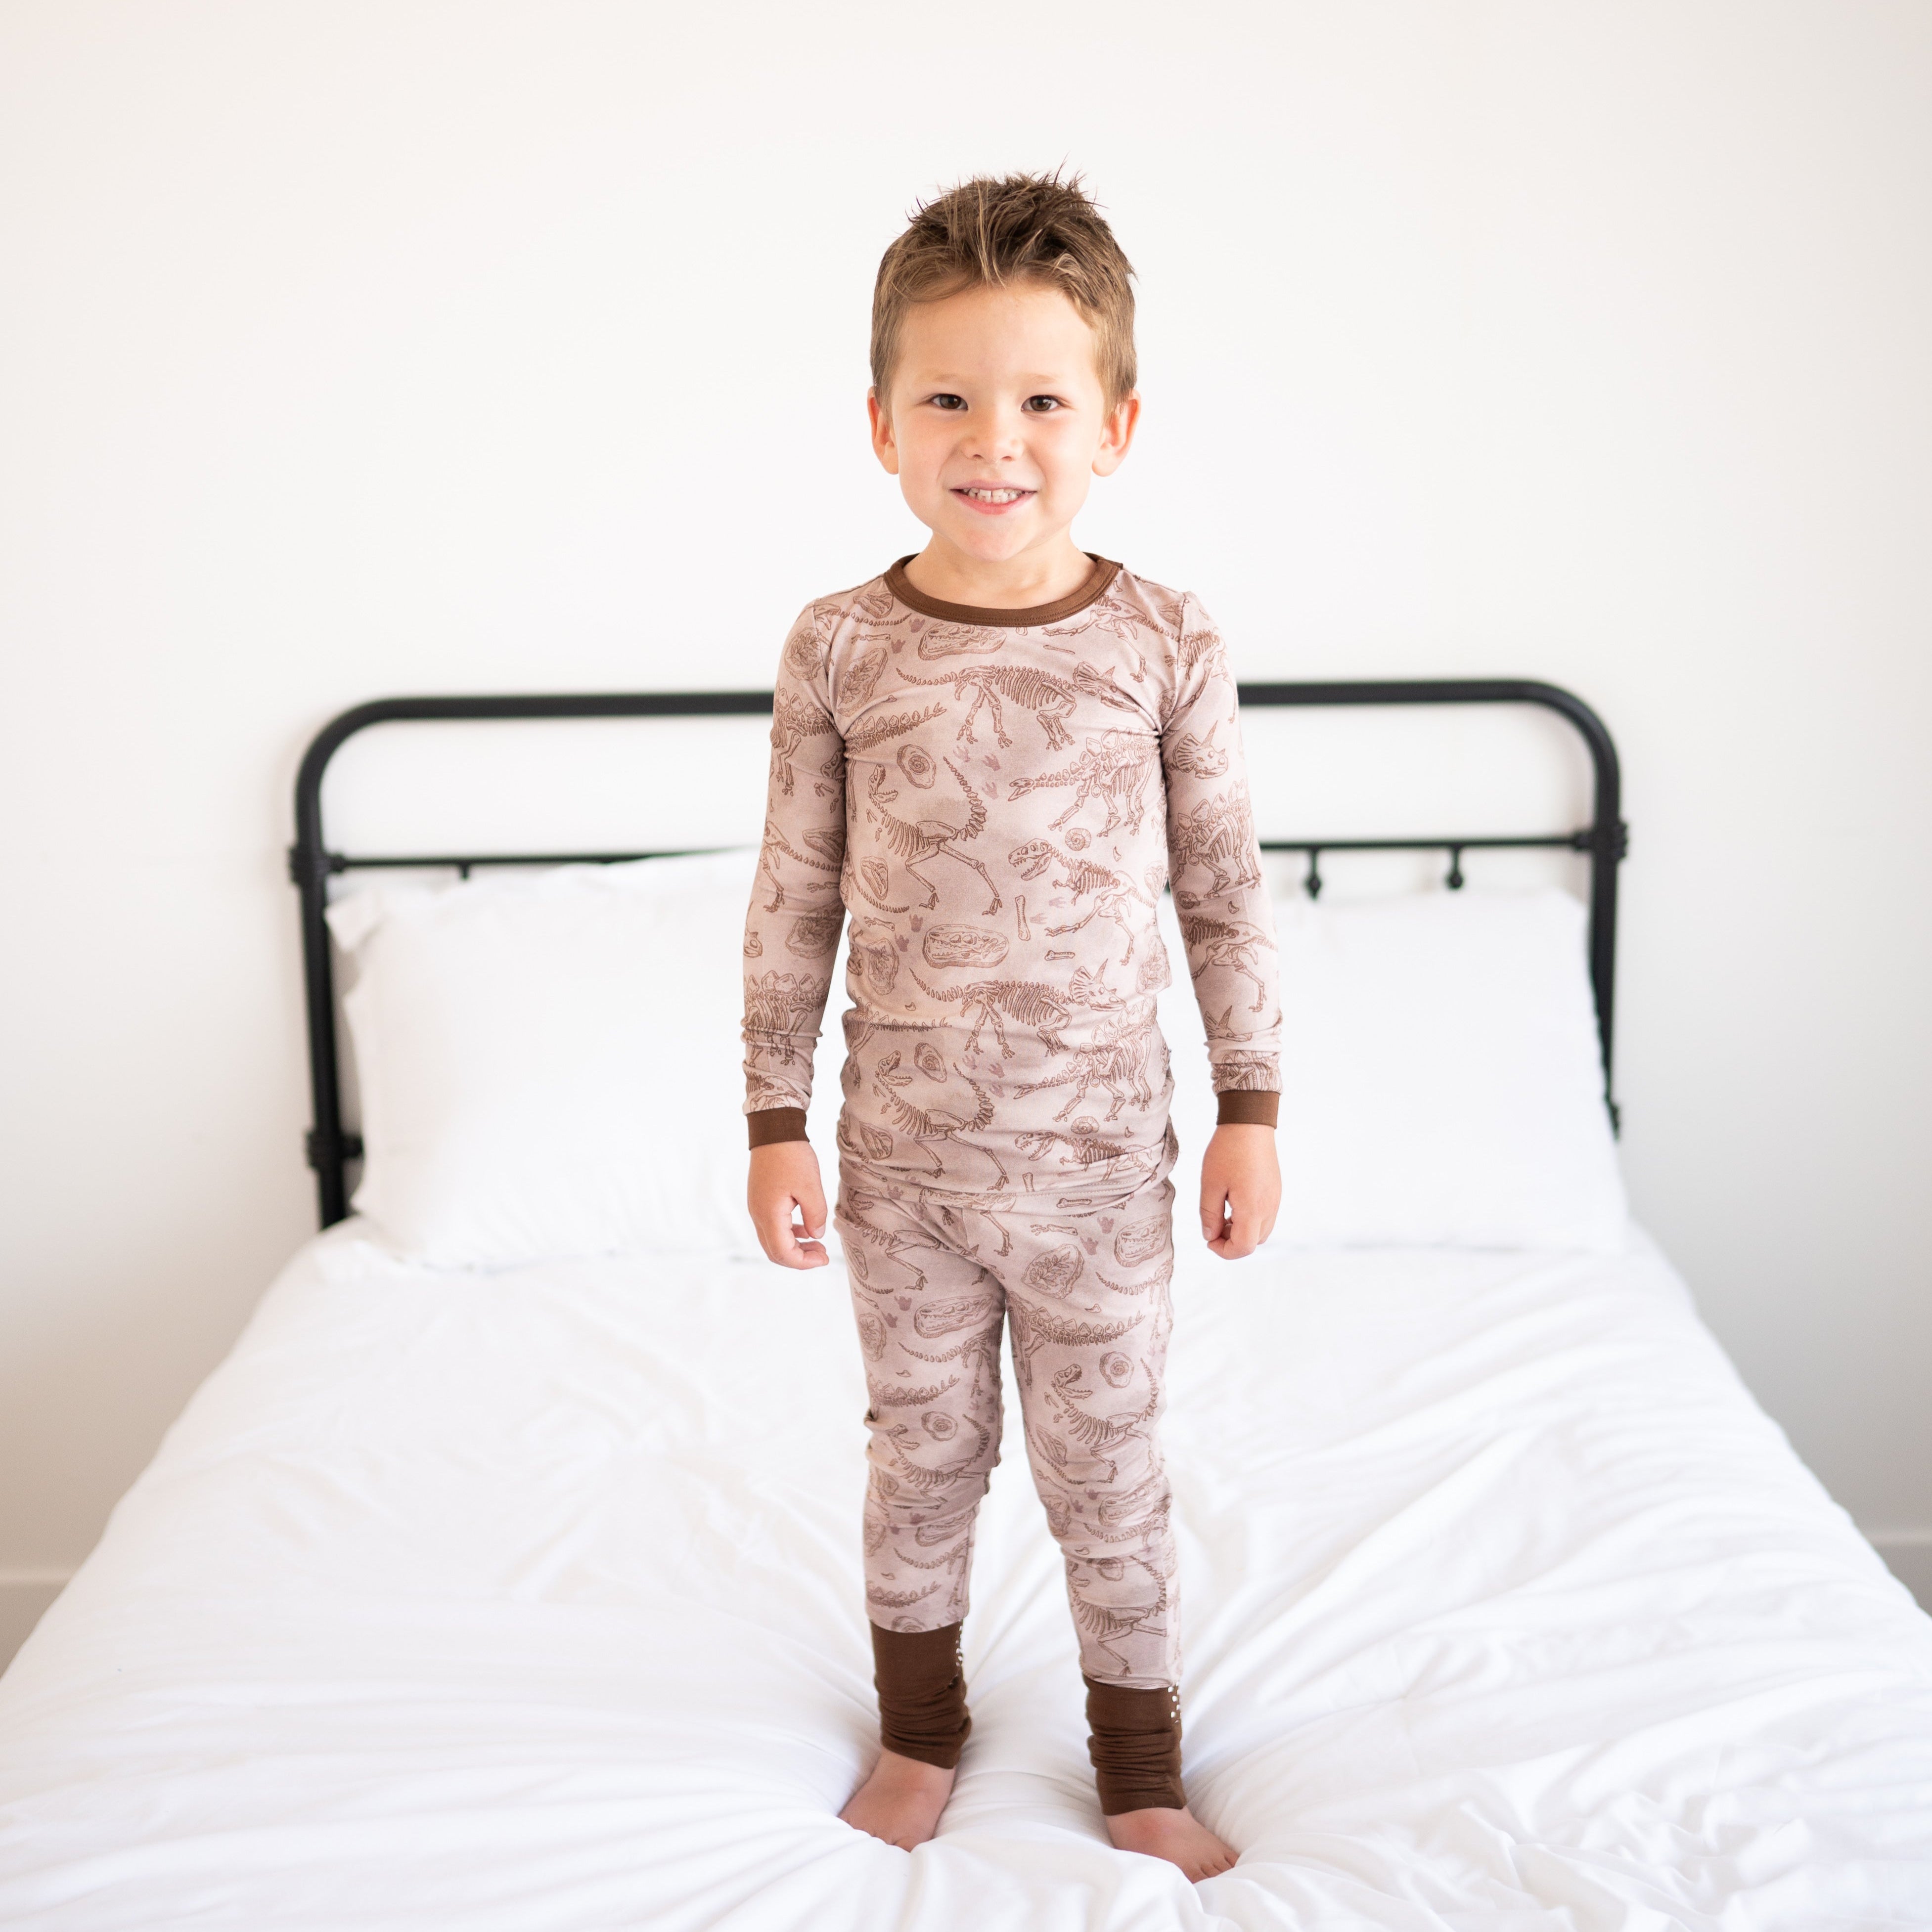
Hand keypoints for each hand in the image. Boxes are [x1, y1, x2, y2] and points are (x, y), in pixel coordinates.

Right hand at [748, 1140, 830, 1268]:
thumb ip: (815, 1215)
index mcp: (770, 1214)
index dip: (804, 1262)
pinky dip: (789, 1233)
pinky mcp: (760, 1200)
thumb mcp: (811, 1186)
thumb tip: (816, 1235)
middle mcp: (758, 1215)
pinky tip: (806, 1228)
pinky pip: (772, 1227)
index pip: (783, 1253)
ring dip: (794, 1246)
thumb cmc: (791, 1156)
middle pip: (775, 1251)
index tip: (824, 1258)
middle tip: (822, 1255)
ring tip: (817, 1244)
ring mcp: (757, 1208)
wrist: (773, 1131)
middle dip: (799, 1258)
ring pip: (772, 1240)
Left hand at [1199, 1123, 1279, 1259]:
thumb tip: (1210, 1236)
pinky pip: (1265, 1217)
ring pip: (1261, 1232)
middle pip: (1253, 1243)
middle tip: (1213, 1224)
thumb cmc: (1227, 1151)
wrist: (1249, 1123)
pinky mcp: (1275, 1191)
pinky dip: (1249, 1219)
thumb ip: (1209, 1215)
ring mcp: (1275, 1200)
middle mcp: (1269, 1208)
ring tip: (1223, 1212)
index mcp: (1252, 1209)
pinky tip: (1234, 1202)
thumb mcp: (1210, 1184)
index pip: (1243, 1248)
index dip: (1223, 1251)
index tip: (1208, 1239)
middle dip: (1231, 1241)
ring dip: (1241, 1231)